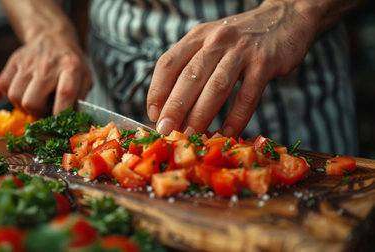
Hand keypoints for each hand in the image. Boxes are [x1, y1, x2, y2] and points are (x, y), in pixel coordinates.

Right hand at [0, 34, 90, 117]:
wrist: (52, 37)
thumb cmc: (70, 63)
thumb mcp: (84, 77)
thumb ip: (80, 98)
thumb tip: (72, 120)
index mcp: (71, 68)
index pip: (65, 94)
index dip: (61, 113)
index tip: (58, 121)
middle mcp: (48, 65)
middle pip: (32, 101)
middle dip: (37, 113)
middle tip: (43, 110)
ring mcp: (28, 62)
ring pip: (15, 96)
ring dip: (23, 106)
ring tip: (34, 101)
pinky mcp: (13, 61)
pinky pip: (4, 86)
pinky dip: (11, 94)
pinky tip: (23, 91)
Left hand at [147, 1, 318, 136]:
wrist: (285, 18)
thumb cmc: (241, 40)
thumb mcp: (211, 42)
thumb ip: (193, 66)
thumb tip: (172, 107)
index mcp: (197, 36)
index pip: (168, 63)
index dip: (157, 90)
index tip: (153, 114)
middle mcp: (216, 41)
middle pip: (189, 76)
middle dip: (174, 106)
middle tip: (165, 130)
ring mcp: (241, 51)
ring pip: (216, 86)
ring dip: (201, 113)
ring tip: (191, 135)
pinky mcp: (265, 62)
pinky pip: (248, 94)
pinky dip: (237, 116)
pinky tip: (228, 133)